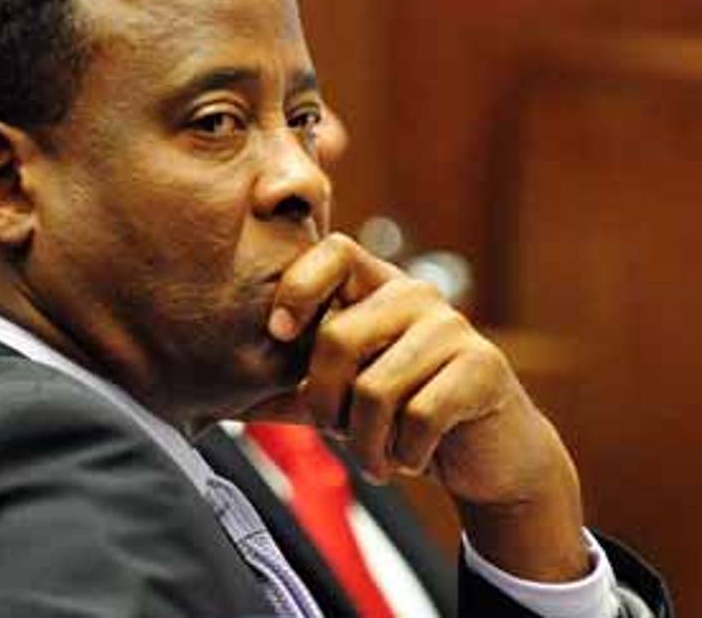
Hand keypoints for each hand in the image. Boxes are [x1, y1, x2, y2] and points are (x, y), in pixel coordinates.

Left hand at [259, 234, 589, 580]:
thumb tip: (222, 374)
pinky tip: (413, 458)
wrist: (486, 456)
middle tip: (336, 433)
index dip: (298, 286)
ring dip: (365, 444)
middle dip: (324, 403)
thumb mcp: (342, 391)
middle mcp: (416, 296)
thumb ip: (297, 375)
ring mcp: (454, 327)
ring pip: (375, 389)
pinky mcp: (484, 367)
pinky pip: (419, 417)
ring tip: (375, 458)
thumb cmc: (399, 418)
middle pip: (338, 337)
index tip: (279, 333)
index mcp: (377, 289)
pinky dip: (405, 453)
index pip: (334, 251)